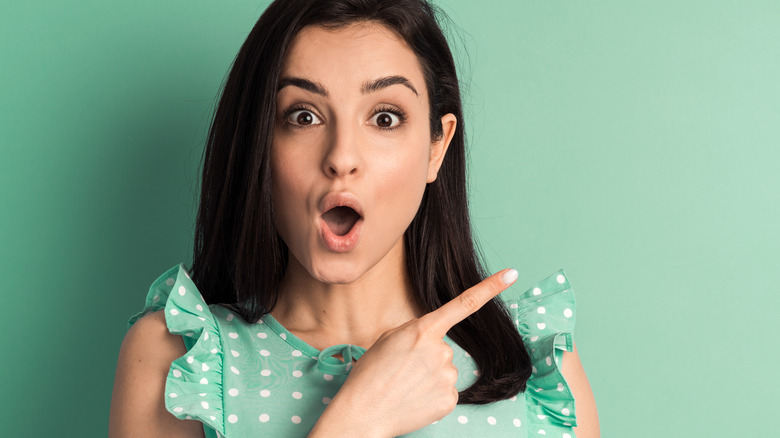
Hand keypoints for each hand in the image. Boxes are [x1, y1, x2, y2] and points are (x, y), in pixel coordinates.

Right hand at [309, 268, 517, 437]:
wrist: (363, 413)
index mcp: (424, 330)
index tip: (511, 274)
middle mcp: (441, 350)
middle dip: (426, 357)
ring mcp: (448, 376)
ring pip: (444, 370)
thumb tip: (433, 340)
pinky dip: (432, 395)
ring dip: (428, 376)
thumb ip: (416, 331)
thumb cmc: (370, 374)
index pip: (464, 303)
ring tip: (404, 385)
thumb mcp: (388, 339)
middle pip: (442, 348)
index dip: (490, 287)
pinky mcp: (450, 399)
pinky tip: (414, 399)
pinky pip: (445, 391)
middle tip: (401, 369)